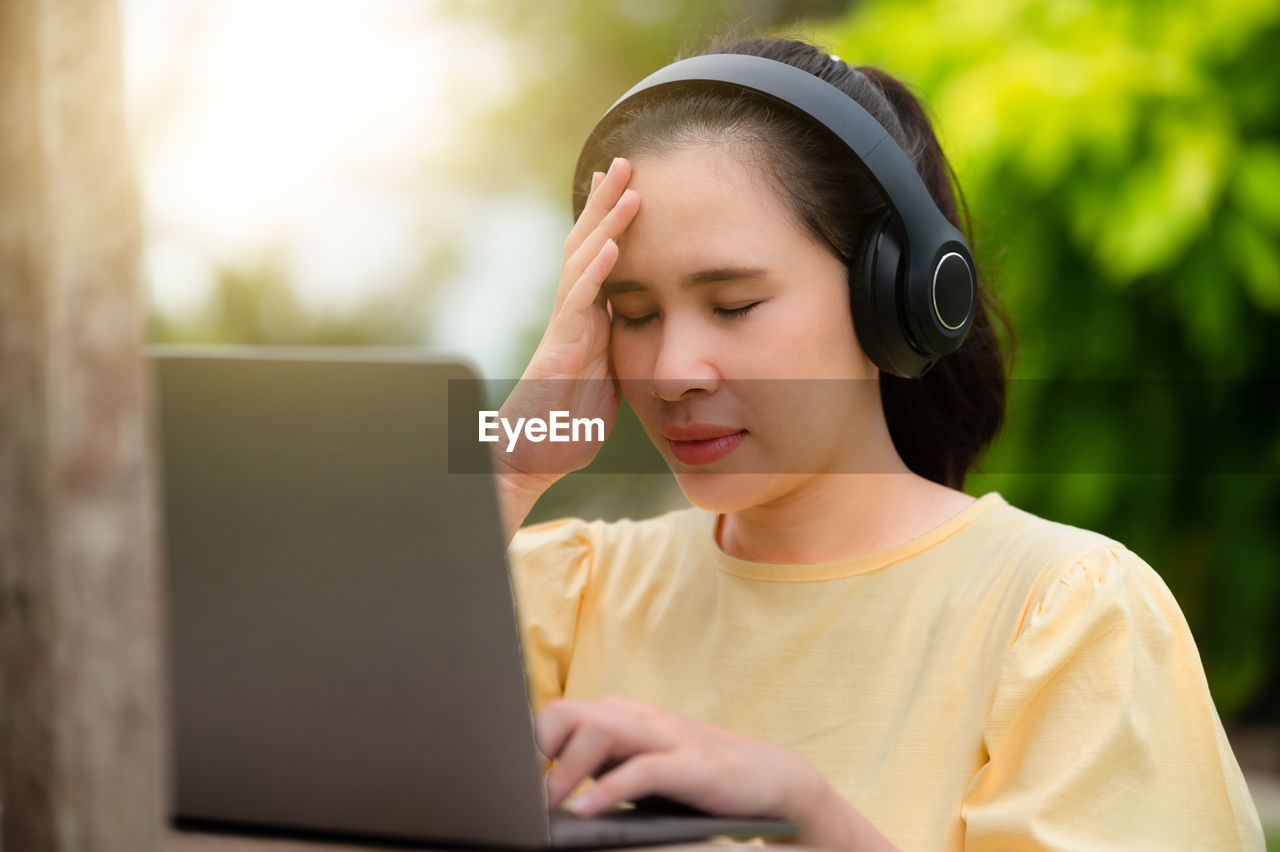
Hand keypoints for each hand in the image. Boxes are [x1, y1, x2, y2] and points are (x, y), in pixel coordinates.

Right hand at [496, 157, 640, 486]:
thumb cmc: (565, 430)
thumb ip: (620, 355)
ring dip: (606, 223)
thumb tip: (644, 339)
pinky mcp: (558, 351)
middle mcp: (572, 318)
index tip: (629, 183)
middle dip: (606, 202)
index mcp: (587, 323)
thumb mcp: (607, 386)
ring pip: (582, 264)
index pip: (600, 260)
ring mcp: (563, 331)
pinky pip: (578, 305)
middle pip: (588, 246)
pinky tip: (612, 246)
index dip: (612, 221)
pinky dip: (596, 273)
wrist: (530, 463)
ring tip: (628, 186)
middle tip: (626, 158)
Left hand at [534, 696, 899, 849]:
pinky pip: (642, 769)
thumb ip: (603, 767)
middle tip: (520, 789)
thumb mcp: (643, 766)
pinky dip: (608, 790)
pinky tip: (586, 812)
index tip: (504, 774)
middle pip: (571, 712)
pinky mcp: (691, 764)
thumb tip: (548, 791)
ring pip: (601, 730)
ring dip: (566, 768)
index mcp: (624, 716)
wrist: (771, 779)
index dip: (527, 739)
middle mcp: (640, 718)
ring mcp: (667, 738)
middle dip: (538, 746)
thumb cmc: (698, 779)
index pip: (560, 711)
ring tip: (548, 804)